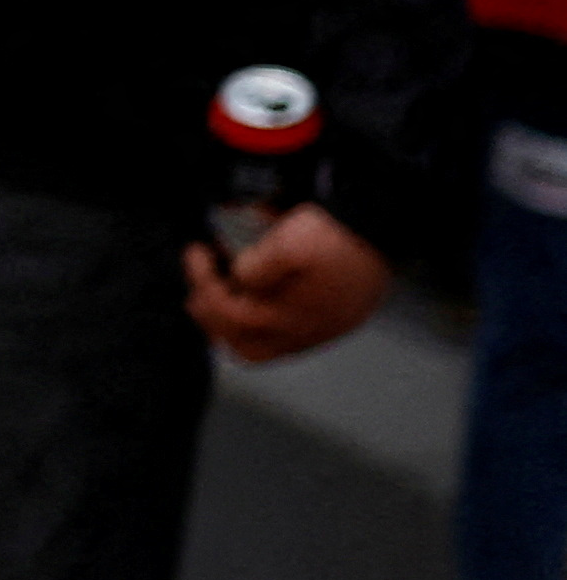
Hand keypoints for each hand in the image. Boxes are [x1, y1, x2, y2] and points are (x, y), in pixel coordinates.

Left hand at [184, 204, 389, 363]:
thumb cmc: (338, 237)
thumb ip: (257, 266)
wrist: (383, 232)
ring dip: (230, 324)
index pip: (226, 312)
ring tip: (218, 292)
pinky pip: (283, 339)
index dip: (202, 281)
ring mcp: (317, 332)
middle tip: (200, 284)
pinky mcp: (329, 323)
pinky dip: (257, 324)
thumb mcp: (291, 242)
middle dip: (210, 315)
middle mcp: (302, 333)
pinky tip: (251, 298)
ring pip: (260, 347)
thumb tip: (239, 278)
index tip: (197, 250)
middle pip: (239, 343)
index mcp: (288, 318)